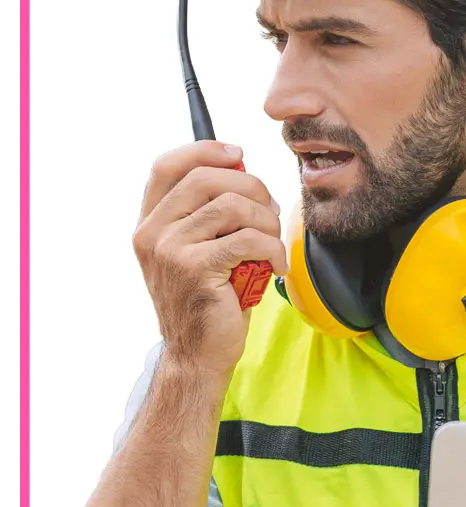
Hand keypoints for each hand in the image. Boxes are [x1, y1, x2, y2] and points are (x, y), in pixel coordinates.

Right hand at [133, 141, 287, 374]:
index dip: (205, 151)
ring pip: (232, 206)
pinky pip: (248, 239)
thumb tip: (241, 168)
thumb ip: (207, 213)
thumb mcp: (199, 251)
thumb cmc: (209, 301)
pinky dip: (273, 248)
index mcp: (150, 224)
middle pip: (206, 178)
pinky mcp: (196, 270)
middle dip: (252, 188)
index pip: (167, 166)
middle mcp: (152, 234)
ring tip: (273, 243)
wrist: (198, 355)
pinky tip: (276, 266)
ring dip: (266, 221)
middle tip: (270, 212)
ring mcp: (170, 251)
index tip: (239, 155)